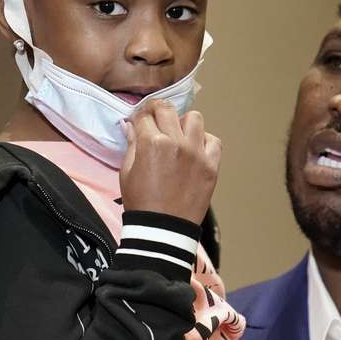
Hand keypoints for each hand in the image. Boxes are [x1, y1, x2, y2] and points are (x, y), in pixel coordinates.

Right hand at [119, 100, 220, 224]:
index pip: (144, 116)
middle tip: (154, 119)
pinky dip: (204, 141)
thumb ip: (131, 144)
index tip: (138, 120)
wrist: (163, 229)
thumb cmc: (141, 202)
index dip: (138, 116)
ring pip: (194, 118)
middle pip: (167, 109)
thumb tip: (131, 126)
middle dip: (157, 110)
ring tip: (178, 134)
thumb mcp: (127, 172)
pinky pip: (213, 141)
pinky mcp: (211, 166)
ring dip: (183, 122)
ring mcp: (197, 154)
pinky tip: (195, 149)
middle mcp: (177, 143)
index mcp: (152, 143)